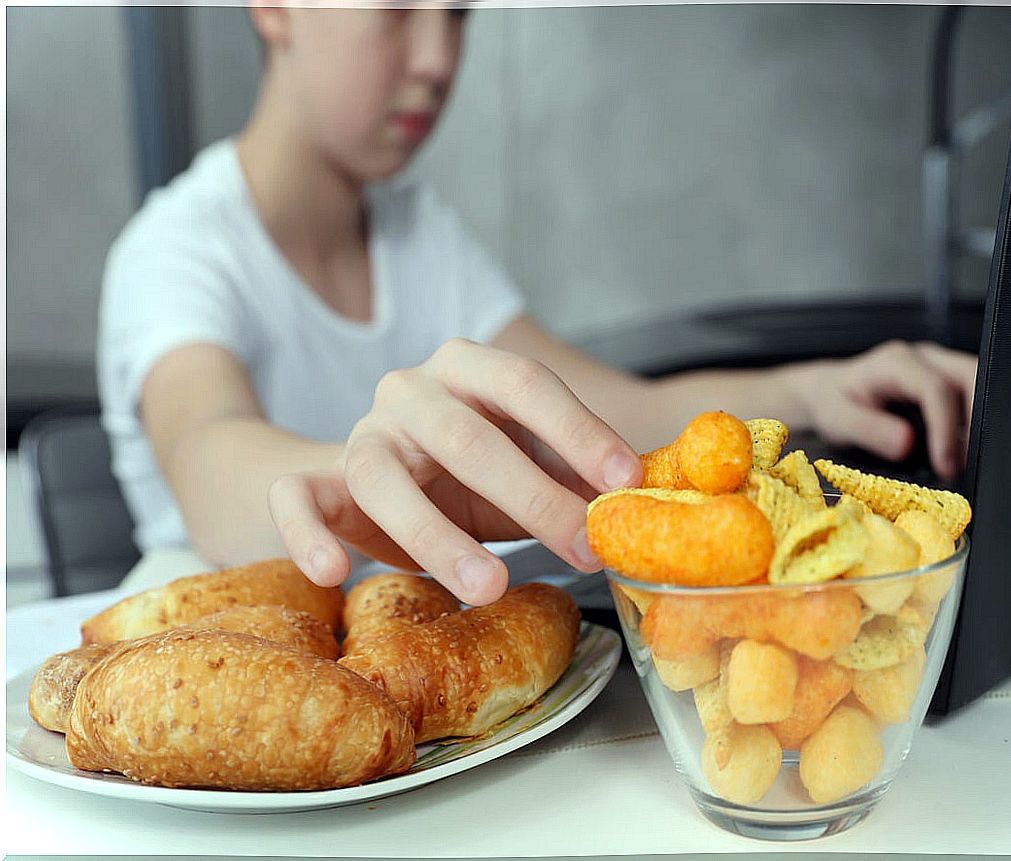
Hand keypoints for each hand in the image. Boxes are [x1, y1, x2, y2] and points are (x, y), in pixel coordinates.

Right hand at [268, 339, 641, 603]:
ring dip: (438, 536)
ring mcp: (360, 435)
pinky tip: (333, 573)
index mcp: (471, 368)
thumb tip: (650, 500)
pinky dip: (306, 535)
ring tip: (488, 586)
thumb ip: (580, 474)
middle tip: (583, 548)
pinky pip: (296, 498)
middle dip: (533, 496)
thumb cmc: (480, 475)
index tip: (624, 483)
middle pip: (467, 436)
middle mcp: (410, 391)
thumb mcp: (535, 463)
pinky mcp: (320, 482)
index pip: (526, 384)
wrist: (389, 482)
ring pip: (382, 476)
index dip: (578, 431)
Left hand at [777, 340, 976, 479]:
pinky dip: (976, 423)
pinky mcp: (947, 380)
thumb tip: (907, 444)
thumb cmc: (832, 403)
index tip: (946, 465)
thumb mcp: (837, 420)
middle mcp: (924, 357)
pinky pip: (973, 395)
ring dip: (982, 422)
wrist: (828, 391)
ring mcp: (939, 366)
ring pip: (979, 384)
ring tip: (969, 462)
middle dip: (979, 420)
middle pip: (970, 377)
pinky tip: (965, 452)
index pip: (936, 388)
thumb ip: (870, 430)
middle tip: (971, 463)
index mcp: (896, 362)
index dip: (946, 428)